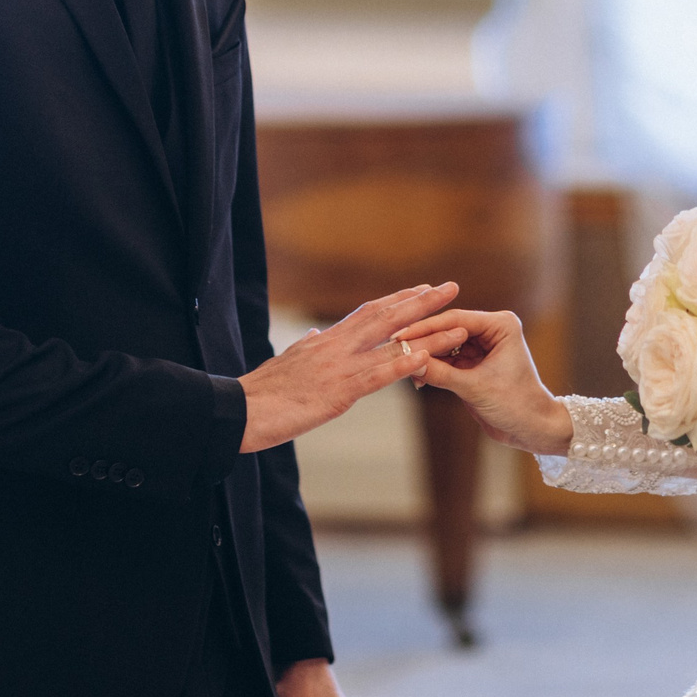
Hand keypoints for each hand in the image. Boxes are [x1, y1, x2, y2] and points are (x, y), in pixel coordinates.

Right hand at [240, 284, 464, 453]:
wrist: (239, 409)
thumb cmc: (260, 392)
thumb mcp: (286, 362)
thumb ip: (304, 348)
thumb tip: (312, 337)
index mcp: (326, 341)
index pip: (369, 312)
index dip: (398, 300)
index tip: (422, 289)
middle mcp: (337, 345)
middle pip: (388, 317)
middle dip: (422, 302)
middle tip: (451, 287)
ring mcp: (339, 367)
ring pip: (392, 344)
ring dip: (429, 335)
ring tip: (458, 325)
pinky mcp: (338, 392)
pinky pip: (378, 376)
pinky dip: (404, 366)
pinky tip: (427, 358)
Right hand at [393, 308, 571, 456]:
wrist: (531, 429)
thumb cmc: (516, 404)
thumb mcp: (475, 388)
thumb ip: (441, 373)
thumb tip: (410, 361)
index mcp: (500, 325)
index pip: (456, 320)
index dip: (427, 327)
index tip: (402, 334)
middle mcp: (491, 331)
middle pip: (448, 331)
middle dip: (424, 342)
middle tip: (396, 348)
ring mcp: (482, 347)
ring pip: (445, 346)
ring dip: (427, 356)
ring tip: (403, 364)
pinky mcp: (474, 364)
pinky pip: (447, 361)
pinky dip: (433, 368)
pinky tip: (416, 377)